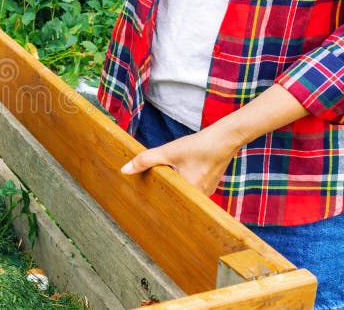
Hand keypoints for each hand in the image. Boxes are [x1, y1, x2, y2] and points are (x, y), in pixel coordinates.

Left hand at [120, 85, 309, 194]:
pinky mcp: (208, 185)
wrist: (224, 139)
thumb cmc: (198, 146)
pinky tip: (173, 177)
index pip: (167, 204)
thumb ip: (145, 160)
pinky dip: (181, 182)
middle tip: (143, 199)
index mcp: (189, 193)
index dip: (154, 205)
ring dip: (172, 187)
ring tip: (154, 188)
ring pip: (182, 192)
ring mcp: (206, 193)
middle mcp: (200, 198)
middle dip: (161, 195)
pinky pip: (190, 188)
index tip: (142, 210)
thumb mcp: (168, 152)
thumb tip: (124, 170)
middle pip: (174, 199)